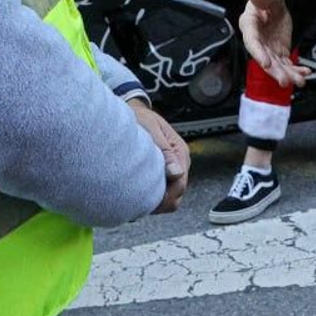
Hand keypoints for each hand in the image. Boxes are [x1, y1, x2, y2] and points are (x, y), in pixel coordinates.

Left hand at [128, 98, 188, 213]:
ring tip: (136, 198)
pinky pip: (163, 192)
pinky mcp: (164, 173)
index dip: (166, 196)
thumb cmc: (141, 118)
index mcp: (180, 152)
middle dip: (161, 202)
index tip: (146, 200)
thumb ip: (165, 150)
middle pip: (177, 194)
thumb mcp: (151, 130)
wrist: (135, 112)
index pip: (180, 183)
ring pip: (170, 197)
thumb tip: (176, 172)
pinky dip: (152, 197)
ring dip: (156, 201)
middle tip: (138, 202)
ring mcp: (173, 168)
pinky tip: (138, 194)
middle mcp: (180, 162)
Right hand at [240, 0, 305, 89]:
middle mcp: (257, 41)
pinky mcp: (279, 53)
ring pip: (276, 66)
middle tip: (284, 80)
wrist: (276, 6)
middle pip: (265, 59)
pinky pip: (286, 64)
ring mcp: (268, 49)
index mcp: (250, 26)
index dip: (258, 53)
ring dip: (287, 74)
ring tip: (299, 80)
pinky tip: (305, 73)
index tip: (266, 63)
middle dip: (275, 71)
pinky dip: (296, 70)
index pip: (252, 41)